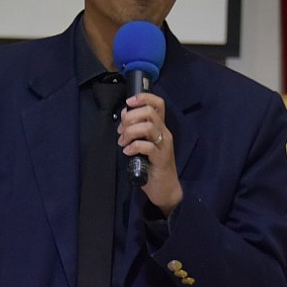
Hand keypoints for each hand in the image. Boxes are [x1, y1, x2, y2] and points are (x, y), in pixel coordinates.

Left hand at [119, 92, 181, 214]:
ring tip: (123, 142)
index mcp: (160, 128)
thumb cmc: (152, 166)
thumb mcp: (144, 145)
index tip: (128, 103)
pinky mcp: (161, 159)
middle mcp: (164, 133)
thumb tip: (124, 116)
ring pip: (148, 127)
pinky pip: (147, 146)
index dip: (143, 97)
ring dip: (130, 132)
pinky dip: (134, 146)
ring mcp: (164, 145)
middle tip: (121, 130)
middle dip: (130, 117)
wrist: (165, 189)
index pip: (158, 103)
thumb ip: (136, 131)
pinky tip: (128, 151)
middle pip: (150, 112)